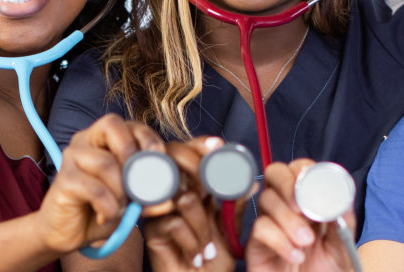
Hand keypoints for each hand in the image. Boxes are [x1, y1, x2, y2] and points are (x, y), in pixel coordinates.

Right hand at [34, 114, 165, 253]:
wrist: (69, 233)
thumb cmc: (100, 210)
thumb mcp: (131, 203)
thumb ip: (149, 197)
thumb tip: (169, 200)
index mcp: (102, 139)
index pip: (128, 124)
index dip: (147, 137)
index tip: (160, 157)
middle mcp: (84, 142)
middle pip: (112, 125)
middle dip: (133, 154)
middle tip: (140, 184)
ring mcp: (71, 158)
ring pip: (106, 162)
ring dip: (121, 191)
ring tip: (121, 208)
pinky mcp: (63, 180)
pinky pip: (94, 188)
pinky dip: (108, 205)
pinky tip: (106, 215)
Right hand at [144, 137, 231, 270]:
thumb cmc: (213, 258)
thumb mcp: (230, 228)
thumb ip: (237, 203)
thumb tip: (252, 179)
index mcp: (191, 186)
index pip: (191, 153)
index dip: (202, 145)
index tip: (219, 146)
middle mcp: (173, 192)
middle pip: (178, 161)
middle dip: (204, 173)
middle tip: (219, 195)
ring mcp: (160, 209)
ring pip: (187, 198)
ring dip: (203, 228)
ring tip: (208, 249)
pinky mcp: (151, 229)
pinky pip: (176, 222)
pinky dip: (192, 242)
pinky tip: (196, 256)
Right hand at [247, 160, 353, 271]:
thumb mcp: (344, 246)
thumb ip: (342, 220)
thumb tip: (337, 196)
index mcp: (309, 203)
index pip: (300, 170)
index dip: (304, 169)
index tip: (312, 177)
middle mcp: (287, 209)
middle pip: (275, 174)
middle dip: (288, 184)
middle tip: (302, 207)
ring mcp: (270, 225)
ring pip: (266, 201)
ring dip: (288, 220)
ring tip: (306, 243)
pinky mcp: (255, 246)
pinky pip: (259, 230)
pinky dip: (278, 240)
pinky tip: (294, 256)